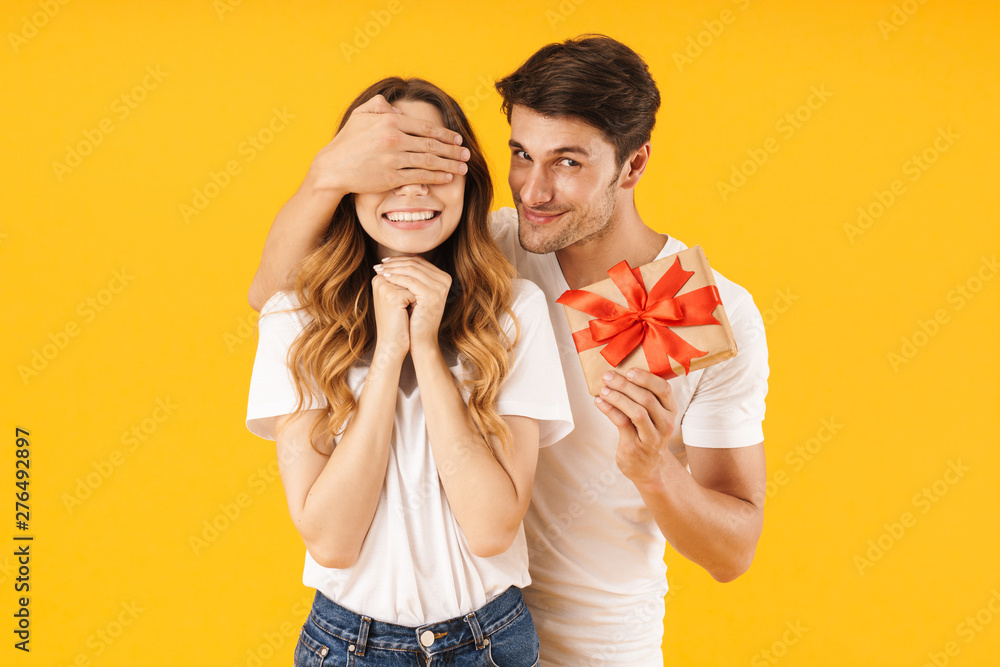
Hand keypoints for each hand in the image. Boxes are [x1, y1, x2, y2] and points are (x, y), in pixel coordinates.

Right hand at [305, 95, 469, 197]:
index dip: (445, 134)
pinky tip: (447, 178)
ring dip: (450, 165)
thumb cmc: (347, 141)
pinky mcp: (391, 177)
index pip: (426, 127)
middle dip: (453, 151)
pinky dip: (436, 177)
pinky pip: (420, 177)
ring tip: (463, 168)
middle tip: (467, 154)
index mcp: (390, 120)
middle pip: (432, 145)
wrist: (332, 168)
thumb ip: (381, 105)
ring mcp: (393, 158)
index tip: (458, 139)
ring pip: (430, 162)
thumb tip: (400, 109)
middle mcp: (394, 138)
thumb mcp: (361, 114)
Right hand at [371, 273, 414, 363]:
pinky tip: (406, 315)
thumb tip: (419, 260)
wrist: (393, 343)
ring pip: (413, 284)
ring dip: (416, 296)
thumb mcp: (400, 297)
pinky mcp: (393, 296)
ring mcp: (385, 287)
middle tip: (411, 305)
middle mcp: (379, 280)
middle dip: (416, 288)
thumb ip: (406, 280)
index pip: (405, 270)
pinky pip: (415, 294)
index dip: (415, 282)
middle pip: (409, 275)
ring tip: (407, 310)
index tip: (410, 299)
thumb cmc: (398, 321)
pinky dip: (417, 304)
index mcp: (379, 279)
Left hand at [375, 256, 450, 353]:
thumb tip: (399, 257)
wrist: (421, 339)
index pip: (419, 261)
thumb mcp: (416, 293)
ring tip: (379, 270)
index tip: (385, 260)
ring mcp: (440, 287)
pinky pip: (410, 281)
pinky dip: (396, 277)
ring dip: (393, 268)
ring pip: (412, 270)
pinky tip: (385, 277)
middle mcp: (445, 280)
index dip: (400, 259)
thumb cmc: (415, 317)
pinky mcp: (432, 295)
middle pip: (415, 264)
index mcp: (443, 277)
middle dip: (395, 262)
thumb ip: (412, 275)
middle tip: (379, 264)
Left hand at [594, 369, 677, 485]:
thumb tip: (620, 373)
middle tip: (608, 376)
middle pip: (647, 399)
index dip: (646, 378)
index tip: (629, 370)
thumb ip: (645, 397)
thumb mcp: (655, 416)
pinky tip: (599, 402)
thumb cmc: (647, 433)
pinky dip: (609, 410)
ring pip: (636, 412)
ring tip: (603, 390)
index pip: (663, 389)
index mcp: (670, 410)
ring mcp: (652, 437)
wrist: (649, 467)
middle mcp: (665, 423)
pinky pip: (622, 423)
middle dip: (625, 385)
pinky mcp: (635, 446)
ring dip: (617, 397)